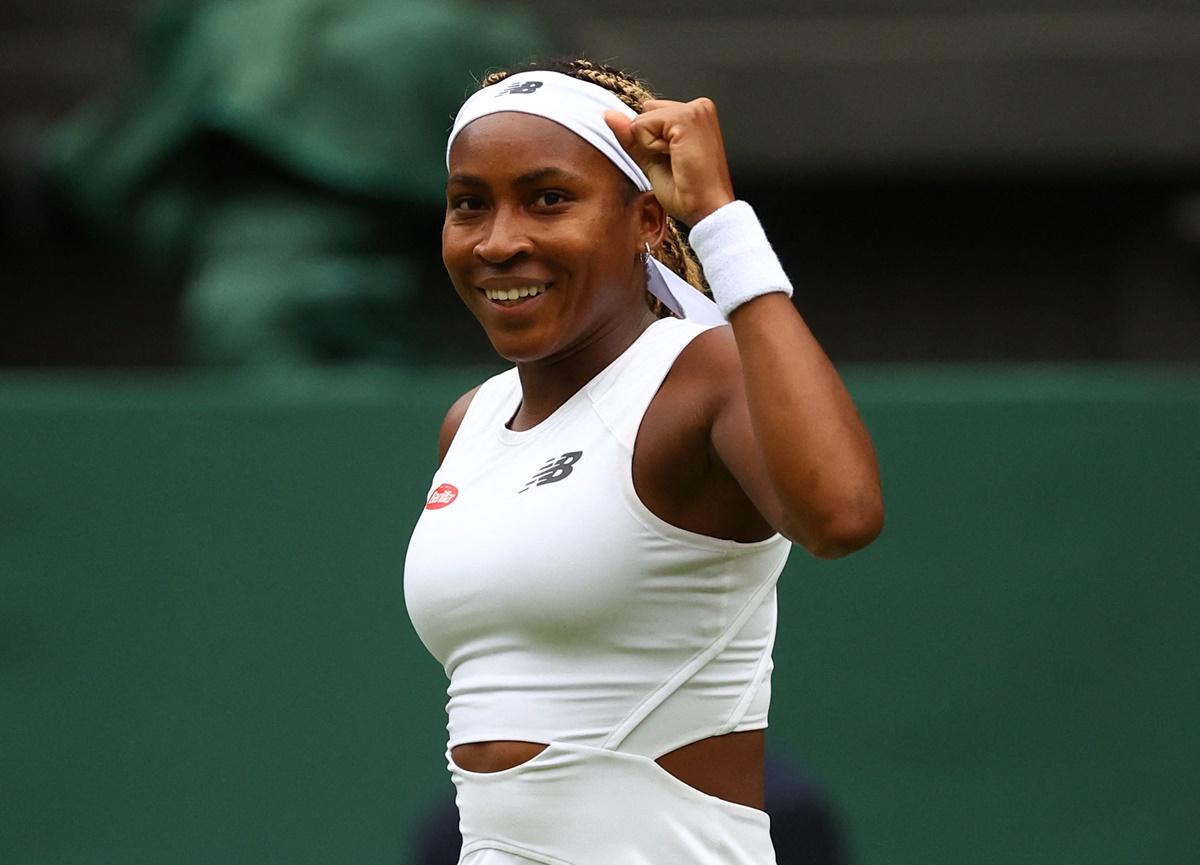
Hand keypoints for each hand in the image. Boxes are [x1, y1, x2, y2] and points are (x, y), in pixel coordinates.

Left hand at [605, 98, 735, 225]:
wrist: (707, 210)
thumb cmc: (690, 193)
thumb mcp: (652, 160)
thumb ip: (632, 137)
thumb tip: (609, 115)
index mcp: (695, 115)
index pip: (650, 114)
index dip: (652, 142)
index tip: (675, 161)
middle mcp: (699, 106)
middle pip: (645, 111)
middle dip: (650, 140)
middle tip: (675, 162)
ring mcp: (694, 109)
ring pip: (643, 119)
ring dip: (651, 146)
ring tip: (677, 161)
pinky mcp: (686, 118)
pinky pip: (643, 126)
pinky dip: (652, 148)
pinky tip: (675, 159)